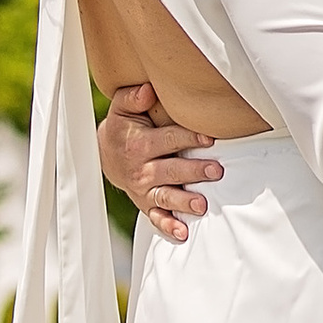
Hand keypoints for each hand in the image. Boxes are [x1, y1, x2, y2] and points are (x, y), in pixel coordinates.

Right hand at [97, 80, 223, 244]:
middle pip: (170, 170)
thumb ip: (133, 98)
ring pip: (165, 196)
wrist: (106, 155)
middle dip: (193, 171)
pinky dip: (169, 226)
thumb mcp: (122, 109)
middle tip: (216, 170)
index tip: (209, 138)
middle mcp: (141, 170)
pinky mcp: (146, 204)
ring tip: (202, 204)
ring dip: (184, 200)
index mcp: (139, 144)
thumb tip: (148, 90)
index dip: (189, 138)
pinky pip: (156, 217)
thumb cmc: (123, 127)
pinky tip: (183, 232)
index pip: (168, 140)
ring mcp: (144, 190)